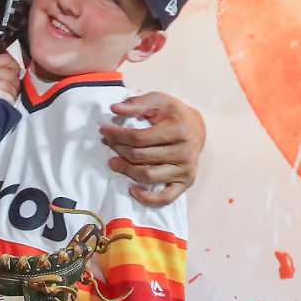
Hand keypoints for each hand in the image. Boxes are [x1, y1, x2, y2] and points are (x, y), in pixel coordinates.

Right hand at [0, 50, 22, 105]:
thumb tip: (14, 69)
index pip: (6, 59)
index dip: (14, 66)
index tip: (15, 72)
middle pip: (11, 73)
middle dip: (15, 82)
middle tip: (13, 87)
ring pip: (11, 85)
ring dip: (13, 92)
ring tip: (8, 96)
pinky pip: (7, 96)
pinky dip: (9, 100)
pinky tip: (5, 102)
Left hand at [99, 92, 205, 207]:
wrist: (196, 129)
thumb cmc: (173, 115)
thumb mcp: (158, 101)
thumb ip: (136, 103)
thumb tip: (114, 108)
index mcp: (179, 130)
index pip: (139, 137)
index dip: (117, 135)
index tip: (104, 131)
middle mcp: (185, 152)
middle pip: (140, 157)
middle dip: (118, 150)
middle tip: (107, 144)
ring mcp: (186, 169)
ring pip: (148, 176)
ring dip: (126, 171)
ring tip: (113, 163)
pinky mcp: (186, 183)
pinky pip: (165, 198)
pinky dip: (147, 198)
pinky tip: (132, 189)